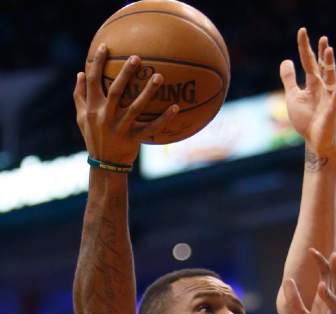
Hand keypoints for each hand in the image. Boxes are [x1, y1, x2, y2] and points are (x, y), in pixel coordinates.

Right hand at [74, 43, 178, 164]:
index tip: (105, 46)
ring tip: (160, 77)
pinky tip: (176, 107)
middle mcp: (105, 117)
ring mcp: (120, 129)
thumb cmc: (93, 137)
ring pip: (135, 108)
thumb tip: (80, 73)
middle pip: (116, 91)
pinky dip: (164, 119)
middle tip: (137, 57)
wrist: (104, 165)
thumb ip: (79, 96)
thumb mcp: (81, 118)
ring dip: (148, 92)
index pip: (93, 81)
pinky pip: (151, 128)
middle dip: (125, 73)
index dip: (98, 63)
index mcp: (92, 109)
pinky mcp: (133, 140)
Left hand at [280, 28, 335, 158]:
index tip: (302, 31)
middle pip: (322, 66)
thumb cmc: (306, 120)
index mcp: (312, 84)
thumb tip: (286, 60)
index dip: (305, 47)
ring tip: (328, 49)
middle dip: (322, 52)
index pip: (308, 61)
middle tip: (323, 37)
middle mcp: (322, 87)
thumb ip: (289, 79)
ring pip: (330, 77)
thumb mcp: (293, 97)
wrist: (314, 141)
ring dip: (329, 64)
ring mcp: (329, 97)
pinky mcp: (333, 109)